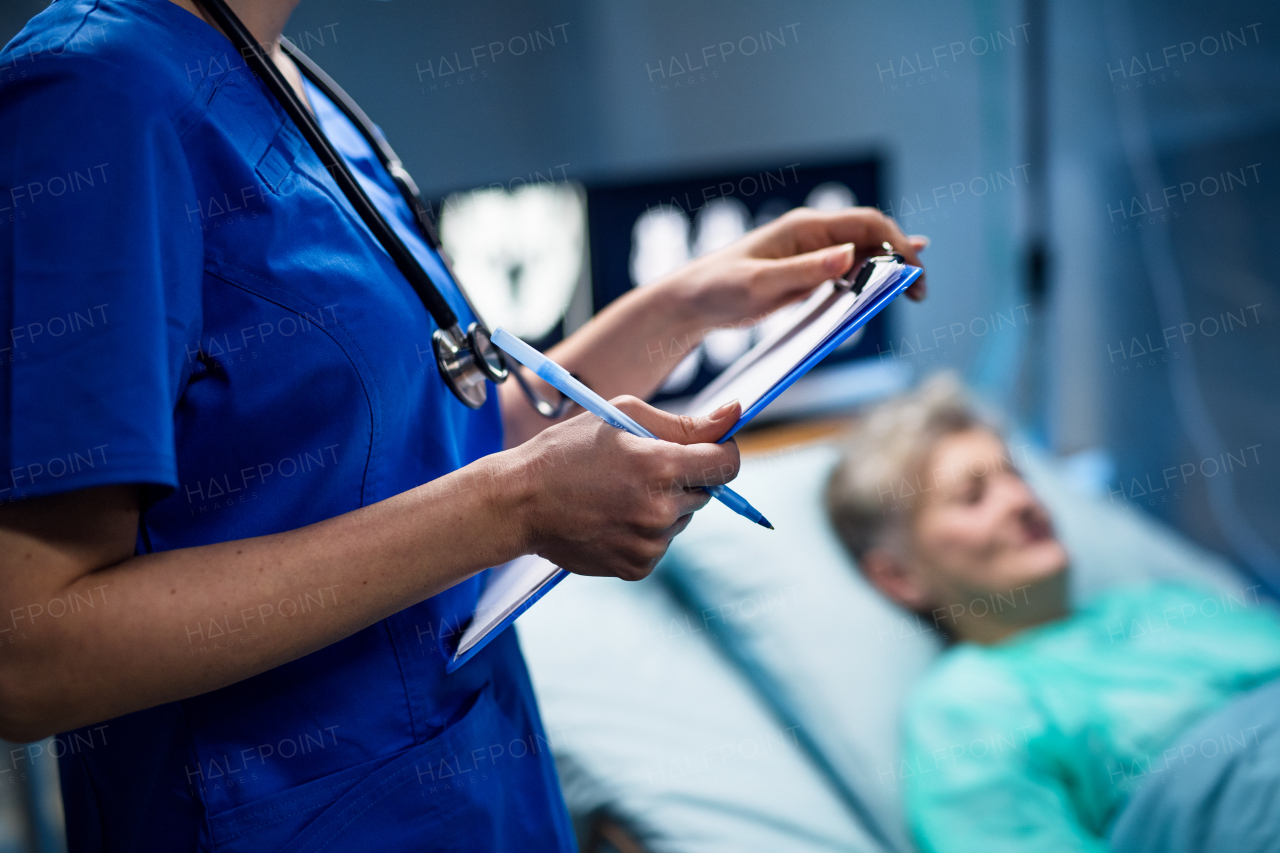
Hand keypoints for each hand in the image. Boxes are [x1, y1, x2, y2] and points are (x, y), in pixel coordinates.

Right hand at [502, 397, 742, 580]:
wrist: (519, 503)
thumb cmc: (567, 451)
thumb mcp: (621, 417)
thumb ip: (684, 422)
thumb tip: (735, 414)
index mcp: (659, 466)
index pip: (727, 463)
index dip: (722, 451)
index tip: (708, 448)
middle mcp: (660, 510)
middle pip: (706, 492)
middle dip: (684, 477)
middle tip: (640, 469)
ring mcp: (649, 544)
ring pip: (682, 519)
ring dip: (664, 505)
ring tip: (618, 494)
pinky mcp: (637, 567)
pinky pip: (660, 544)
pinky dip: (645, 532)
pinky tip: (611, 517)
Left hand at [657, 206, 928, 334]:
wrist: (693, 302)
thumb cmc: (719, 288)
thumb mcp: (760, 284)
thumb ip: (804, 271)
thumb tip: (848, 256)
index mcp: (805, 227)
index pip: (867, 224)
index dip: (898, 243)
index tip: (914, 271)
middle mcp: (813, 234)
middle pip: (873, 237)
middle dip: (902, 259)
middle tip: (921, 292)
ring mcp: (811, 253)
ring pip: (864, 253)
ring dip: (890, 270)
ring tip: (915, 294)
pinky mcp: (807, 273)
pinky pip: (848, 270)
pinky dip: (873, 275)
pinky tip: (893, 282)